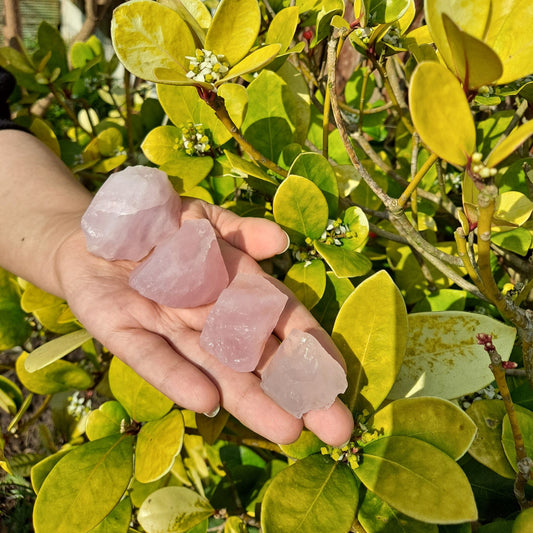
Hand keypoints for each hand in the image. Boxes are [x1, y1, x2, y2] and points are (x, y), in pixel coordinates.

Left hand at [55, 197, 353, 445]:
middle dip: (293, 390)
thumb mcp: (201, 218)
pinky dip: (176, 378)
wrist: (92, 234)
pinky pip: (151, 356)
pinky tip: (204, 402)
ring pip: (213, 367)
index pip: (280, 318)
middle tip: (335, 428)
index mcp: (233, 286)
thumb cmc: (158, 227)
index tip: (338, 379)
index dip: (309, 347)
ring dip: (247, 398)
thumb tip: (281, 239)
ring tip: (285, 430)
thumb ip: (239, 231)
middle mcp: (207, 317)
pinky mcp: (124, 331)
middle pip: (255, 357)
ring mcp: (167, 328)